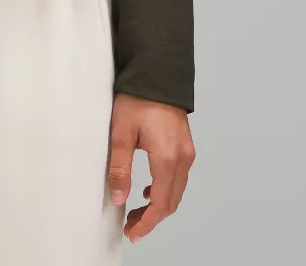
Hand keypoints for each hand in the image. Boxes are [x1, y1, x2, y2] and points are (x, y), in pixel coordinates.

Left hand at [106, 92, 194, 242]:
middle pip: (171, 201)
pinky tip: (148, 189)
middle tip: (131, 225)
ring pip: (176, 190)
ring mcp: (186, 151)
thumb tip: (118, 198)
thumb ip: (119, 168)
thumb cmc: (137, 98)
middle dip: (151, 218)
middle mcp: (182, 158)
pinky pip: (178, 176)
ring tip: (136, 211)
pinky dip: (165, 189)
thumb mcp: (121, 133)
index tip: (132, 233)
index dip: (147, 223)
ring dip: (158, 204)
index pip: (160, 203)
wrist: (156, 72)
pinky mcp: (184, 144)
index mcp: (167, 158)